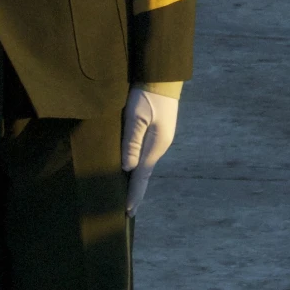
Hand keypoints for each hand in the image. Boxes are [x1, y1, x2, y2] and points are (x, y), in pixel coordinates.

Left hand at [121, 87, 179, 218]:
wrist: (162, 77)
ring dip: (137, 179)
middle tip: (129, 210)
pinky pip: (145, 154)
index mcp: (155, 146)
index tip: (128, 212)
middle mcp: (159, 146)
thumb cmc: (147, 95)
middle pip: (145, 173)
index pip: (142, 176)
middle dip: (136, 191)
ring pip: (145, 164)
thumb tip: (128, 168)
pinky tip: (133, 168)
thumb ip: (131, 142)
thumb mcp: (136, 117)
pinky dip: (139, 166)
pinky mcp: (157, 131)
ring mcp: (160, 139)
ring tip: (128, 193)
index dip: (134, 194)